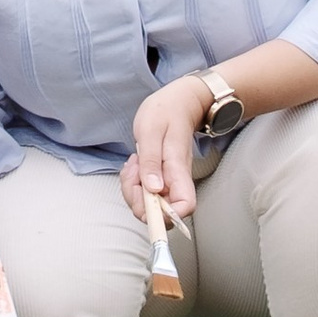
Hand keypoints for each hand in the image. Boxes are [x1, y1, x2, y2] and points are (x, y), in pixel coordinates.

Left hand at [121, 75, 211, 225]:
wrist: (178, 101)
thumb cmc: (166, 112)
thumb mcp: (151, 131)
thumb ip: (151, 161)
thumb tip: (153, 190)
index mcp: (178, 170)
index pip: (185, 206)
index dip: (167, 215)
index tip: (147, 201)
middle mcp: (176, 181)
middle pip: (161, 212)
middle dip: (138, 200)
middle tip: (131, 172)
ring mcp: (169, 181)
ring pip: (150, 204)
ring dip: (133, 189)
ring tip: (132, 163)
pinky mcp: (160, 179)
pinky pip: (146, 191)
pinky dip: (134, 182)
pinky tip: (134, 165)